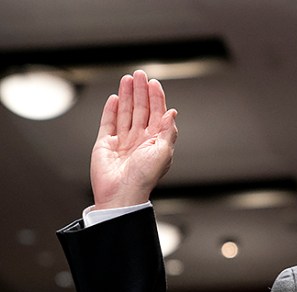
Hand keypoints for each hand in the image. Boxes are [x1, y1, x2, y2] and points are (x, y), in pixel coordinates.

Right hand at [90, 70, 177, 209]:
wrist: (122, 193)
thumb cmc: (144, 178)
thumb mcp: (164, 153)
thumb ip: (168, 131)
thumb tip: (172, 112)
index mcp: (156, 142)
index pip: (157, 114)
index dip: (156, 98)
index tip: (154, 83)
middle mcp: (140, 140)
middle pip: (141, 109)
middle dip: (140, 91)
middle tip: (139, 74)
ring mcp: (123, 141)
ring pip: (125, 112)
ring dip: (126, 95)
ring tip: (127, 79)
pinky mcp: (106, 144)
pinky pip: (108, 123)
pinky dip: (110, 110)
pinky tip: (113, 98)